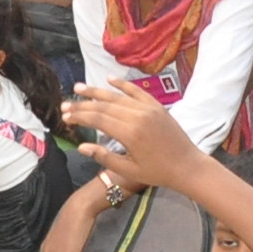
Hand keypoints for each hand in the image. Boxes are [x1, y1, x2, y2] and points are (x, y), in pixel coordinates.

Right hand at [60, 79, 203, 190]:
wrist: (187, 166)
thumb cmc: (157, 172)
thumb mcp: (128, 170)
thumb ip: (104, 157)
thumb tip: (81, 146)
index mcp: (130, 133)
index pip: (98, 119)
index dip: (80, 116)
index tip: (65, 116)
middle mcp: (138, 116)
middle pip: (104, 106)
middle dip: (83, 105)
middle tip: (65, 104)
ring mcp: (148, 108)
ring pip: (118, 97)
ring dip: (97, 92)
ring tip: (79, 88)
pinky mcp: (157, 106)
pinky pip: (137, 91)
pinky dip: (123, 84)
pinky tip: (109, 79)